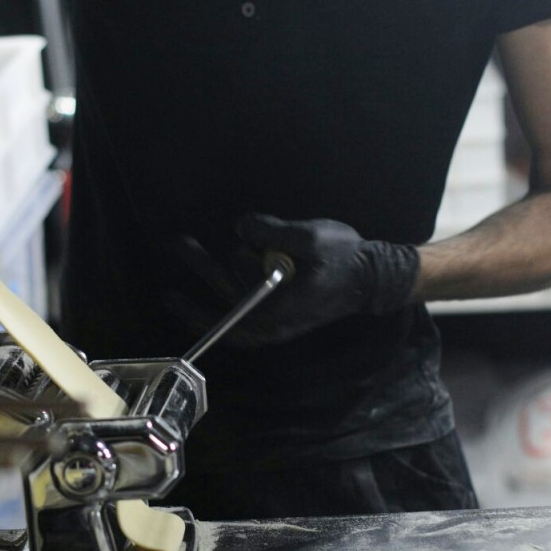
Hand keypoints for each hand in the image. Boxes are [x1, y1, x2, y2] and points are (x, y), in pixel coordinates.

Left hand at [170, 213, 419, 345]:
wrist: (372, 279)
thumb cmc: (345, 259)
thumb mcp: (312, 238)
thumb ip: (274, 232)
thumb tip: (240, 226)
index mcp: (280, 306)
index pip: (241, 290)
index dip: (232, 266)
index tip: (234, 247)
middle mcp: (271, 323)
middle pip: (225, 300)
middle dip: (200, 270)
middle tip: (178, 242)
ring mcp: (271, 325)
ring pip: (227, 310)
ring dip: (202, 289)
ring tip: (179, 264)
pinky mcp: (274, 318)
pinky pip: (236, 319)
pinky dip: (215, 311)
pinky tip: (197, 297)